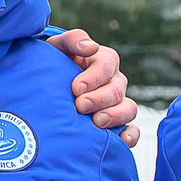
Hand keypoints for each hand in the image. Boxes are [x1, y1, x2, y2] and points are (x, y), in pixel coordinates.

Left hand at [48, 28, 139, 145]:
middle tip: (80, 106)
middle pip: (116, 90)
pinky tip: (120, 141)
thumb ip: (72, 40)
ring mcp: (118, 104)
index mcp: (104, 61)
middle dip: (99, 98)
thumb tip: (90, 47)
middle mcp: (115, 82)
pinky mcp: (118, 124)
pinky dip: (130, 136)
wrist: (48, 87)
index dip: (94, 77)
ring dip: (115, 116)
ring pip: (129, 108)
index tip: (75, 88)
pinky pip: (132, 130)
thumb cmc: (54, 64)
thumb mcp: (58, 47)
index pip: (107, 64)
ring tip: (97, 122)